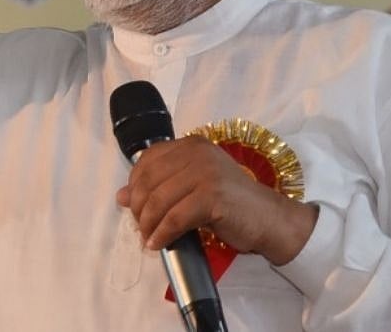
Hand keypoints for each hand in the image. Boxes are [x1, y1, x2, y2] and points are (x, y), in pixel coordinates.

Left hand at [117, 136, 317, 265]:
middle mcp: (197, 153)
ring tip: (148, 239)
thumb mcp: (193, 188)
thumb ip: (161, 186)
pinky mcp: (212, 197)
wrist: (270, 218)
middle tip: (140, 227)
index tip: (134, 206)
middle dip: (138, 208)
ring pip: (159, 200)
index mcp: (191, 145)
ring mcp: (206, 173)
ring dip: (148, 224)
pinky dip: (162, 234)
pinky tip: (159, 244)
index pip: (148, 159)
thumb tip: (121, 196)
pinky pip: (175, 218)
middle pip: (149, 180)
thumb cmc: (231, 203)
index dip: (134, 184)